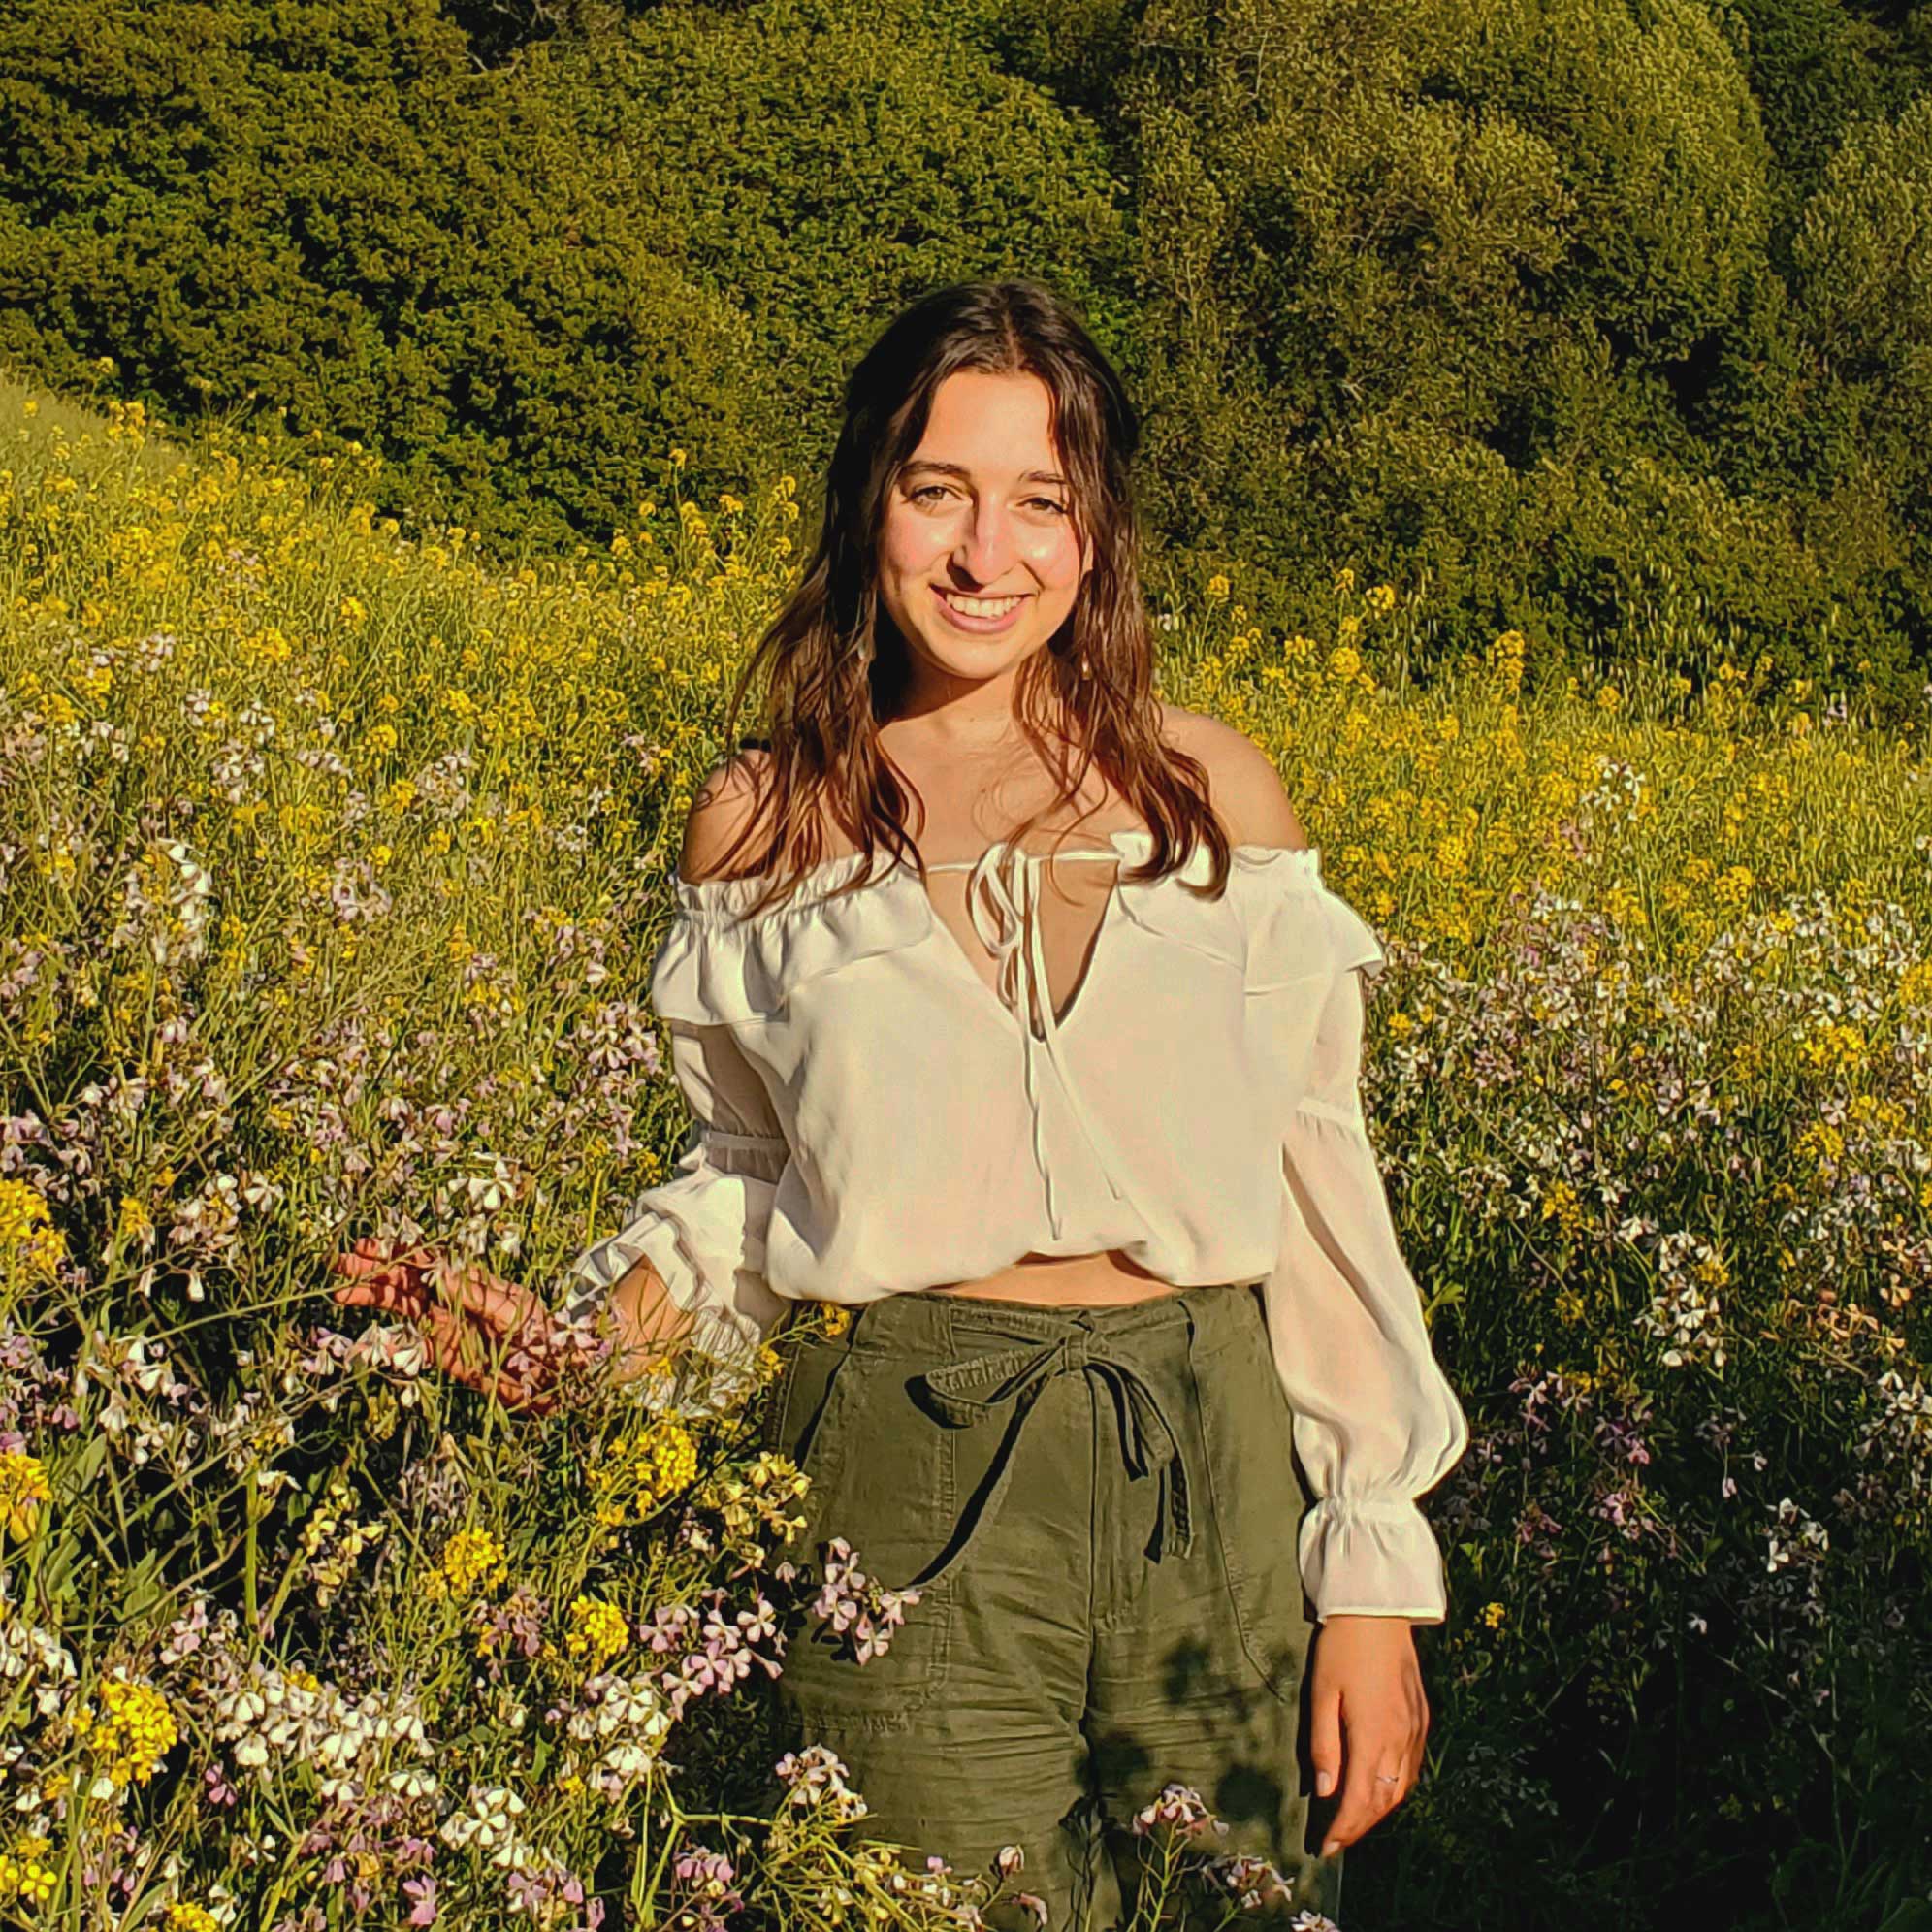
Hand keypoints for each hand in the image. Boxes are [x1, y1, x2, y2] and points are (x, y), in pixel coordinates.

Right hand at [328, 1237, 570, 1415]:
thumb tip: (439, 1272)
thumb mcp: (511, 1310)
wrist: (557, 1376)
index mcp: (470, 1280)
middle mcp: (452, 1298)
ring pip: (401, 1307)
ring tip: (340, 1292)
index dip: (397, 1252)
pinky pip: (409, 1345)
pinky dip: (387, 1339)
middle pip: (406, 1280)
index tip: (368, 1245)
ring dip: (372, 1298)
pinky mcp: (443, 1354)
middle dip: (373, 1271)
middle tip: (339, 1264)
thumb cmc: (542, 1334)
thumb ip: (474, 1295)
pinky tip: (365, 1334)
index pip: (426, 1261)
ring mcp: (444, 1325)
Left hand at [1308, 1613, 1428, 1856]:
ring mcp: (1416, 1729)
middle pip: (1383, 1801)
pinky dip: (1395, 1788)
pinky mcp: (1422, 1718)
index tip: (1325, 1849)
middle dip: (1360, 1827)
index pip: (1360, 1800)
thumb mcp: (1321, 1694)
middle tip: (1335, 1842)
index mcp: (1373, 1735)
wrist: (1379, 1610)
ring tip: (1354, 1823)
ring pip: (1401, 1788)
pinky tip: (1380, 1790)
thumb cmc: (1341, 1648)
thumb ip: (1324, 1746)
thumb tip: (1325, 1793)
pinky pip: (1412, 1767)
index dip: (1343, 1830)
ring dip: (1379, 1811)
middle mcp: (1401, 1739)